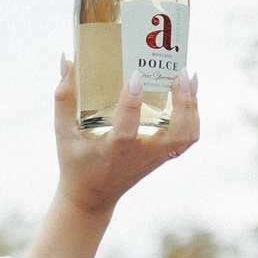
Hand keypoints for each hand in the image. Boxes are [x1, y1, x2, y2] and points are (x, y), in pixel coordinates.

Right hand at [53, 59, 199, 215]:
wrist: (92, 197)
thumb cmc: (75, 162)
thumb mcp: (63, 134)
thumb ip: (63, 99)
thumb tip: (69, 61)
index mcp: (113, 152)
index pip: (127, 129)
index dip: (132, 103)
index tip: (136, 76)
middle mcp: (140, 156)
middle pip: (176, 134)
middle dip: (183, 103)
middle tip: (180, 73)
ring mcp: (156, 157)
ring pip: (187, 135)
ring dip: (192, 106)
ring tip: (187, 77)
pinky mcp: (163, 156)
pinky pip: (188, 137)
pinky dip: (193, 115)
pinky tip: (189, 92)